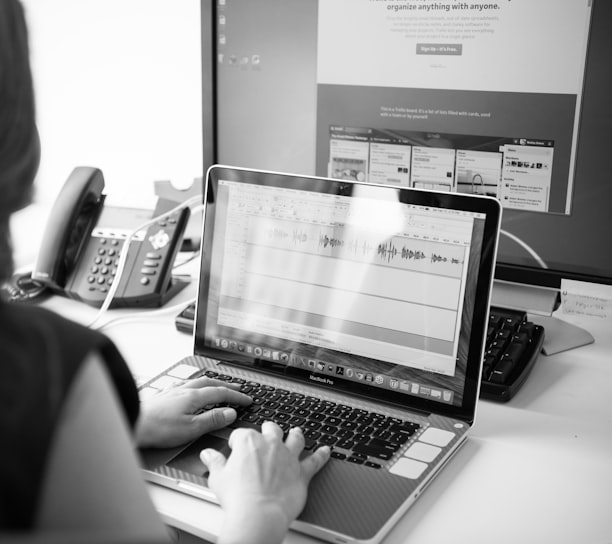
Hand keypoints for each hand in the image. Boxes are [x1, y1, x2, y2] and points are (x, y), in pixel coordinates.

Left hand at [135, 376, 251, 447]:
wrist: (132, 422)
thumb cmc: (157, 429)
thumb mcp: (191, 428)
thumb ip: (212, 420)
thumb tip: (230, 413)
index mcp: (193, 396)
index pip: (221, 393)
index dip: (236, 396)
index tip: (247, 399)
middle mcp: (184, 389)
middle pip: (210, 383)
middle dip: (226, 386)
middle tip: (238, 389)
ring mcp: (173, 390)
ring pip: (197, 382)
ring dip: (211, 382)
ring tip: (218, 385)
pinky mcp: (163, 395)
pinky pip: (184, 384)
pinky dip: (195, 385)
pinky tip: (190, 388)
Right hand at [200, 421, 330, 543]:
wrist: (258, 514)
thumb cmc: (238, 497)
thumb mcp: (218, 477)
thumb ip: (214, 462)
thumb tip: (208, 454)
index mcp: (249, 441)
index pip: (242, 434)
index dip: (237, 441)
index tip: (235, 448)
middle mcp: (271, 444)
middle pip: (271, 429)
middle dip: (268, 430)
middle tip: (266, 433)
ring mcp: (288, 456)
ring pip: (295, 439)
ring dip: (296, 434)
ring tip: (297, 431)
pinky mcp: (301, 471)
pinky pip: (315, 460)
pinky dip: (322, 455)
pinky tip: (327, 450)